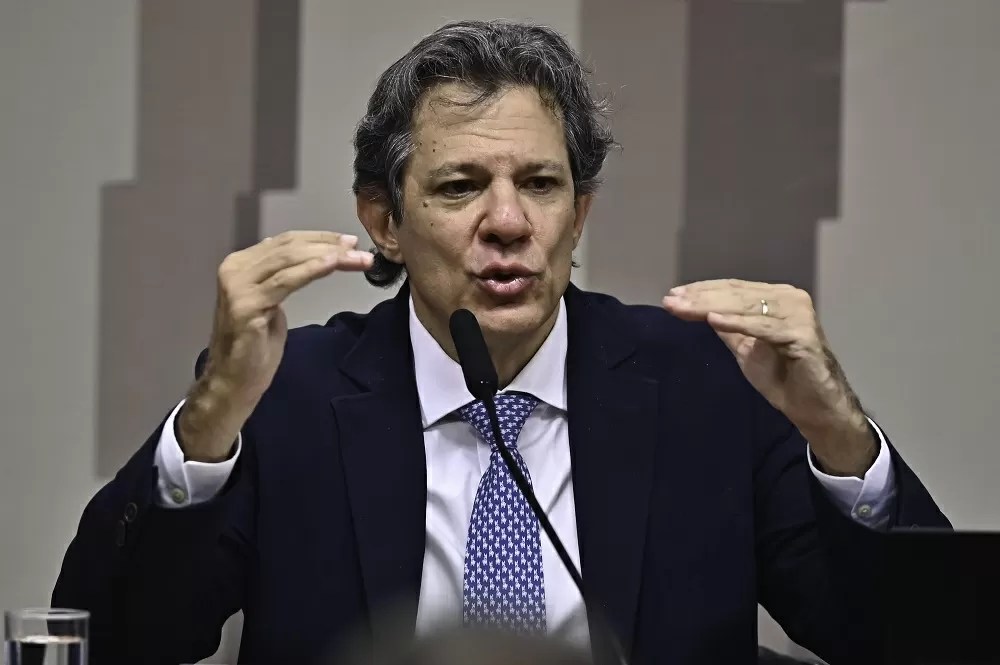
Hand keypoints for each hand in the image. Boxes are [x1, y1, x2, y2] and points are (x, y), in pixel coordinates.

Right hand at [177, 231, 372, 461]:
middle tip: (357, 247)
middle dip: (328, 245)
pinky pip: (286, 281)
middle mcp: (235, 269)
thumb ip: (281, 277)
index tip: (348, 241)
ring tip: (356, 258)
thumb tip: (305, 256)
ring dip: (328, 256)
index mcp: (240, 264)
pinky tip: (333, 264)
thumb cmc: (255, 347)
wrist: (234, 381)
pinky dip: (312, 269)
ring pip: (290, 260)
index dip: (319, 237)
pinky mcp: (247, 304)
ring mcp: (238, 286)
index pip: (285, 241)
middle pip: (289, 247)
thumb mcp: (271, 303)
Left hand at [663, 279, 874, 476]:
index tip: (672, 296)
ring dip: (710, 306)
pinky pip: (763, 328)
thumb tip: (703, 312)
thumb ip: (729, 328)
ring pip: (746, 307)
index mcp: (777, 298)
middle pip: (736, 294)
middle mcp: (790, 299)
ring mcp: (798, 315)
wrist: (814, 407)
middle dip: (700, 297)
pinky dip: (738, 323)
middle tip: (671, 301)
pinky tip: (713, 321)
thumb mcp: (745, 349)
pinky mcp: (802, 336)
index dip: (701, 291)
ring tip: (683, 308)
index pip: (733, 289)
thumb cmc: (784, 378)